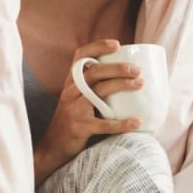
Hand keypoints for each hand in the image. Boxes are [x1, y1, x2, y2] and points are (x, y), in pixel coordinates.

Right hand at [34, 39, 142, 184]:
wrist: (52, 147)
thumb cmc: (71, 120)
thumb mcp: (75, 99)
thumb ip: (92, 87)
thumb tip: (125, 76)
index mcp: (71, 83)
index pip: (80, 56)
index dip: (98, 47)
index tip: (117, 45)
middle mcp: (70, 92)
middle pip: (94, 72)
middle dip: (117, 68)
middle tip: (137, 70)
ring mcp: (74, 110)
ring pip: (99, 92)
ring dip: (122, 85)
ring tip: (140, 83)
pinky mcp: (80, 128)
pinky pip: (103, 124)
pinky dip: (121, 123)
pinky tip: (136, 122)